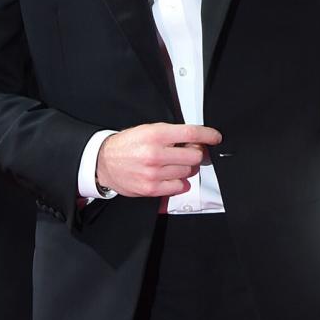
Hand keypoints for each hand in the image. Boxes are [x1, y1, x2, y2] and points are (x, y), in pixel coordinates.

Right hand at [95, 123, 221, 196]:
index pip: (191, 134)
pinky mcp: (152, 188)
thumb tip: (195, 140)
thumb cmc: (126, 145)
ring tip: (171, 164)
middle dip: (195, 153)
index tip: (215, 137)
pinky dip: (178, 182)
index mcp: (155, 135)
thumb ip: (170, 134)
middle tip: (187, 152)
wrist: (104, 162)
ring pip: (188, 172)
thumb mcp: (146, 130)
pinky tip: (168, 175)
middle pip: (195, 156)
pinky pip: (180, 187)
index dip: (208, 135)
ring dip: (185, 167)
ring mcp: (154, 173)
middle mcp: (155, 154)